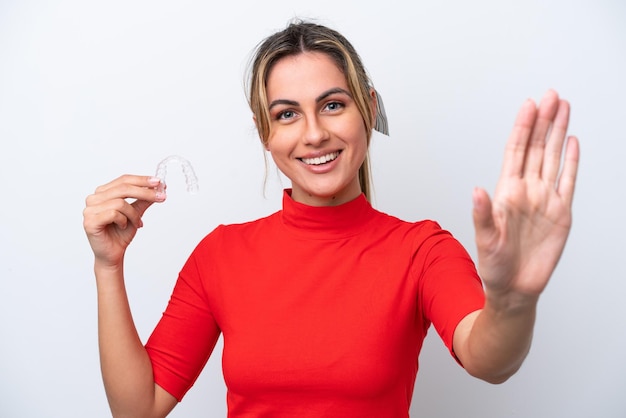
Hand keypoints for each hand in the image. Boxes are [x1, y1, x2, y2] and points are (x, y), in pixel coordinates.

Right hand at [83, 175, 165, 268]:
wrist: (113, 254)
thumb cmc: (121, 233)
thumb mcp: (136, 213)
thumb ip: (144, 200)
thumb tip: (158, 187)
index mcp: (103, 192)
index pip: (124, 180)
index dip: (142, 180)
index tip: (159, 182)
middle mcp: (94, 198)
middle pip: (123, 188)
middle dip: (145, 192)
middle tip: (160, 196)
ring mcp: (90, 209)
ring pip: (120, 202)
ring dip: (134, 214)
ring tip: (137, 223)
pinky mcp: (90, 221)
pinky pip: (113, 214)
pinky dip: (124, 220)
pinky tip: (123, 226)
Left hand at [472, 90, 579, 305]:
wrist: (515, 289)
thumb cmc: (494, 266)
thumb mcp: (484, 240)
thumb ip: (482, 214)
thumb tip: (477, 190)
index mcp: (506, 192)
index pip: (516, 152)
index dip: (523, 128)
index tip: (529, 105)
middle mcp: (526, 190)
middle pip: (536, 148)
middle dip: (543, 121)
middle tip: (551, 95)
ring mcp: (544, 200)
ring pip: (553, 158)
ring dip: (558, 133)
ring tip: (563, 108)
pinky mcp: (560, 213)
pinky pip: (567, 181)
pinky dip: (571, 161)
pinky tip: (572, 142)